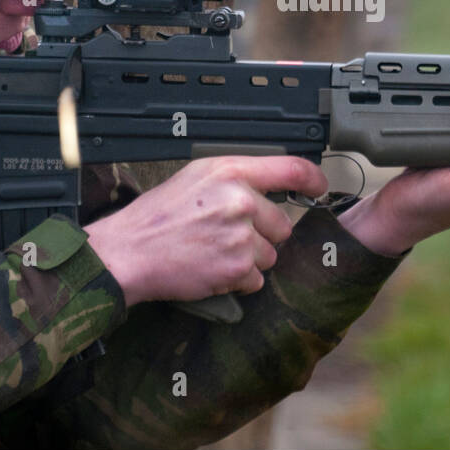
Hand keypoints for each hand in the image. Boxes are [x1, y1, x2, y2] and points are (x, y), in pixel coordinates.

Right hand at [83, 156, 326, 305]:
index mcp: (231, 172)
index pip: (292, 169)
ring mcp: (241, 236)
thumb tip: (273, 185)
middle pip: (282, 223)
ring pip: (271, 254)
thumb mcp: (197, 177)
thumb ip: (237, 178)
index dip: (314, 179)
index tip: (320, 188)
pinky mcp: (237, 268)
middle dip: (261, 234)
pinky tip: (212, 268)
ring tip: (214, 251)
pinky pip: (257, 279)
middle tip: (226, 235)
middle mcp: (241, 200)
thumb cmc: (159, 215)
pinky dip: (239, 280)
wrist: (129, 252)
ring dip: (249, 259)